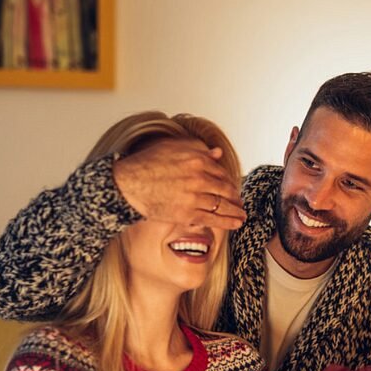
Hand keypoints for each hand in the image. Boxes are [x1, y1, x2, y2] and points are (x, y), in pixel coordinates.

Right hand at [113, 137, 246, 229]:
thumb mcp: (173, 147)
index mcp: (198, 160)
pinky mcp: (187, 213)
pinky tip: (236, 224)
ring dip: (236, 212)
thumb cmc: (147, 163)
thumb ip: (197, 148)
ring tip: (242, 216)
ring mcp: (194, 197)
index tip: (232, 187)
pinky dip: (227, 222)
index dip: (229, 181)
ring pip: (222, 205)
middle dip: (235, 198)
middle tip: (240, 203)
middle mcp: (199, 178)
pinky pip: (213, 219)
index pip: (221, 172)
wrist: (128, 183)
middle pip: (226, 189)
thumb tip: (217, 152)